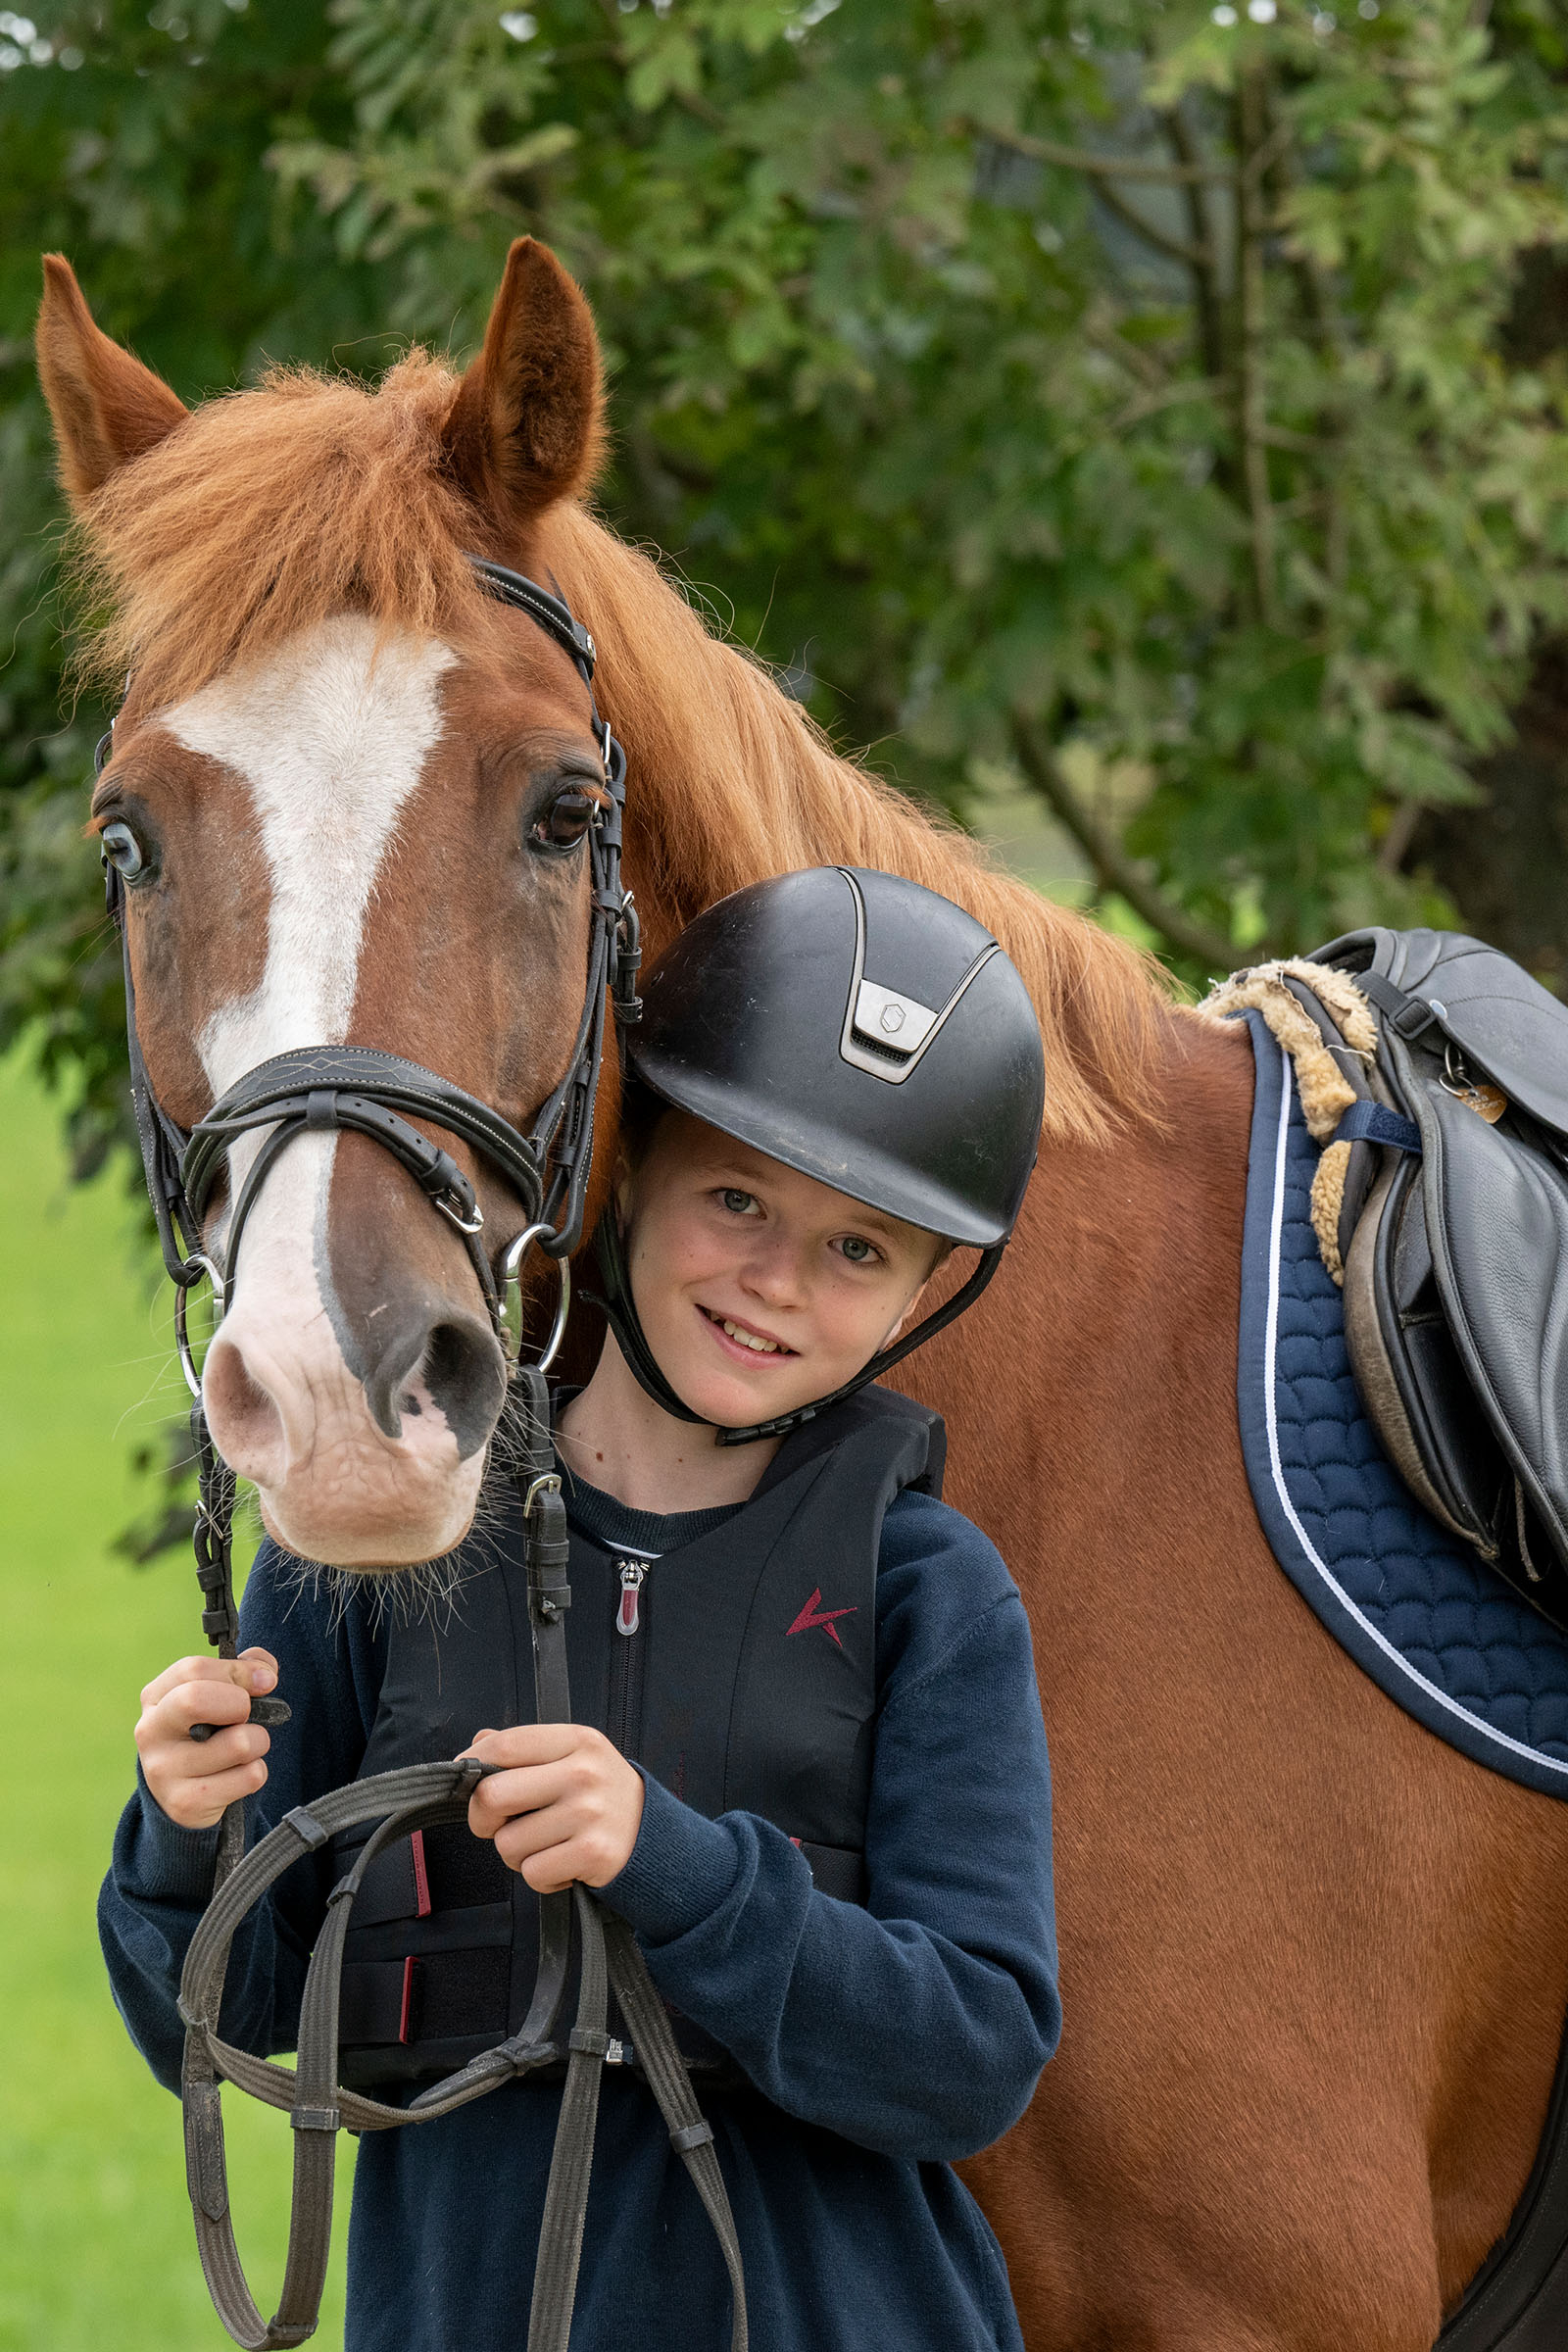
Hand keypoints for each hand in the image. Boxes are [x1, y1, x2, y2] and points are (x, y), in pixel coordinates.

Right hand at [136, 1649, 278, 1828]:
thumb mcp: (215, 1697)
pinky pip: (250, 1776)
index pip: (194, 1669)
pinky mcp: (186, 1803)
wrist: (184, 1797)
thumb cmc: (207, 1734)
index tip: (264, 1681)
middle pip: (195, 1698)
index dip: (239, 1671)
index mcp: (155, 1697)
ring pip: (240, 1742)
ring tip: (242, 1750)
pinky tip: (236, 1776)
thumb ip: (243, 1671)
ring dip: (258, 1742)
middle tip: (246, 1716)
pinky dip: (256, 1772)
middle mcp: (151, 1732)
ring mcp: (164, 1770)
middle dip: (240, 1703)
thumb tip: (265, 1674)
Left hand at [461, 1724, 645, 1893]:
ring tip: (545, 1844)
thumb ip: (526, 1748)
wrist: (654, 1836)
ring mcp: (590, 1814)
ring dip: (516, 1853)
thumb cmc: (600, 1794)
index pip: (507, 1744)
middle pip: (493, 1796)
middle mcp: (584, 1773)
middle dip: (484, 1818)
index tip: (464, 1776)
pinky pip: (532, 1873)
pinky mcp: (593, 1854)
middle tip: (501, 1823)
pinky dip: (539, 1877)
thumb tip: (478, 1741)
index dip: (472, 1761)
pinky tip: (561, 1864)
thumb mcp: (574, 1756)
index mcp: (577, 1740)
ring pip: (508, 1843)